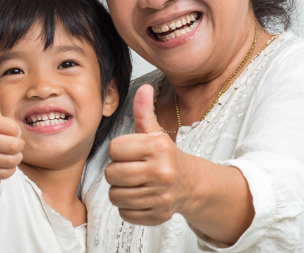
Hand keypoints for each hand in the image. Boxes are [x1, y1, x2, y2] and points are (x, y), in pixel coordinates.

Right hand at [0, 77, 23, 179]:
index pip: (15, 128)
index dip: (15, 131)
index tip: (6, 131)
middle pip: (15, 146)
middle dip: (18, 146)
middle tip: (10, 144)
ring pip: (12, 161)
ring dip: (15, 159)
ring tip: (7, 154)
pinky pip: (7, 173)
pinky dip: (9, 170)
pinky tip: (0, 164)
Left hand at [105, 84, 189, 225]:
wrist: (191, 184)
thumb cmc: (165, 156)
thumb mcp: (155, 132)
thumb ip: (144, 111)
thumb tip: (143, 88)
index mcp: (158, 147)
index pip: (115, 149)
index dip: (118, 150)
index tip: (128, 152)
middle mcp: (161, 172)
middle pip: (112, 174)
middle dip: (116, 171)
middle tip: (128, 168)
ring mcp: (161, 196)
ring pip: (116, 195)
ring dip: (120, 190)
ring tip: (132, 183)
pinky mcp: (158, 215)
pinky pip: (125, 213)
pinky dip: (127, 207)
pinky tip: (138, 196)